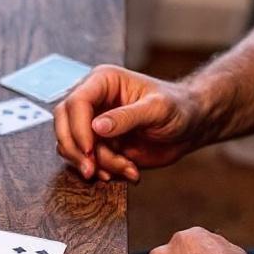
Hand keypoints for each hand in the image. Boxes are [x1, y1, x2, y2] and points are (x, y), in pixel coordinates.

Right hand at [54, 64, 207, 182]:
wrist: (191, 127)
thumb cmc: (179, 108)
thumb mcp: (158, 109)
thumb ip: (128, 116)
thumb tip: (97, 127)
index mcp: (103, 82)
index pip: (76, 102)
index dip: (78, 127)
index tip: (90, 150)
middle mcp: (93, 100)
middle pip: (63, 123)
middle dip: (75, 149)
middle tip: (91, 169)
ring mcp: (92, 123)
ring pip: (72, 145)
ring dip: (95, 163)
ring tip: (126, 169)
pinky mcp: (98, 143)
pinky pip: (86, 159)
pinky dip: (103, 170)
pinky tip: (127, 171)